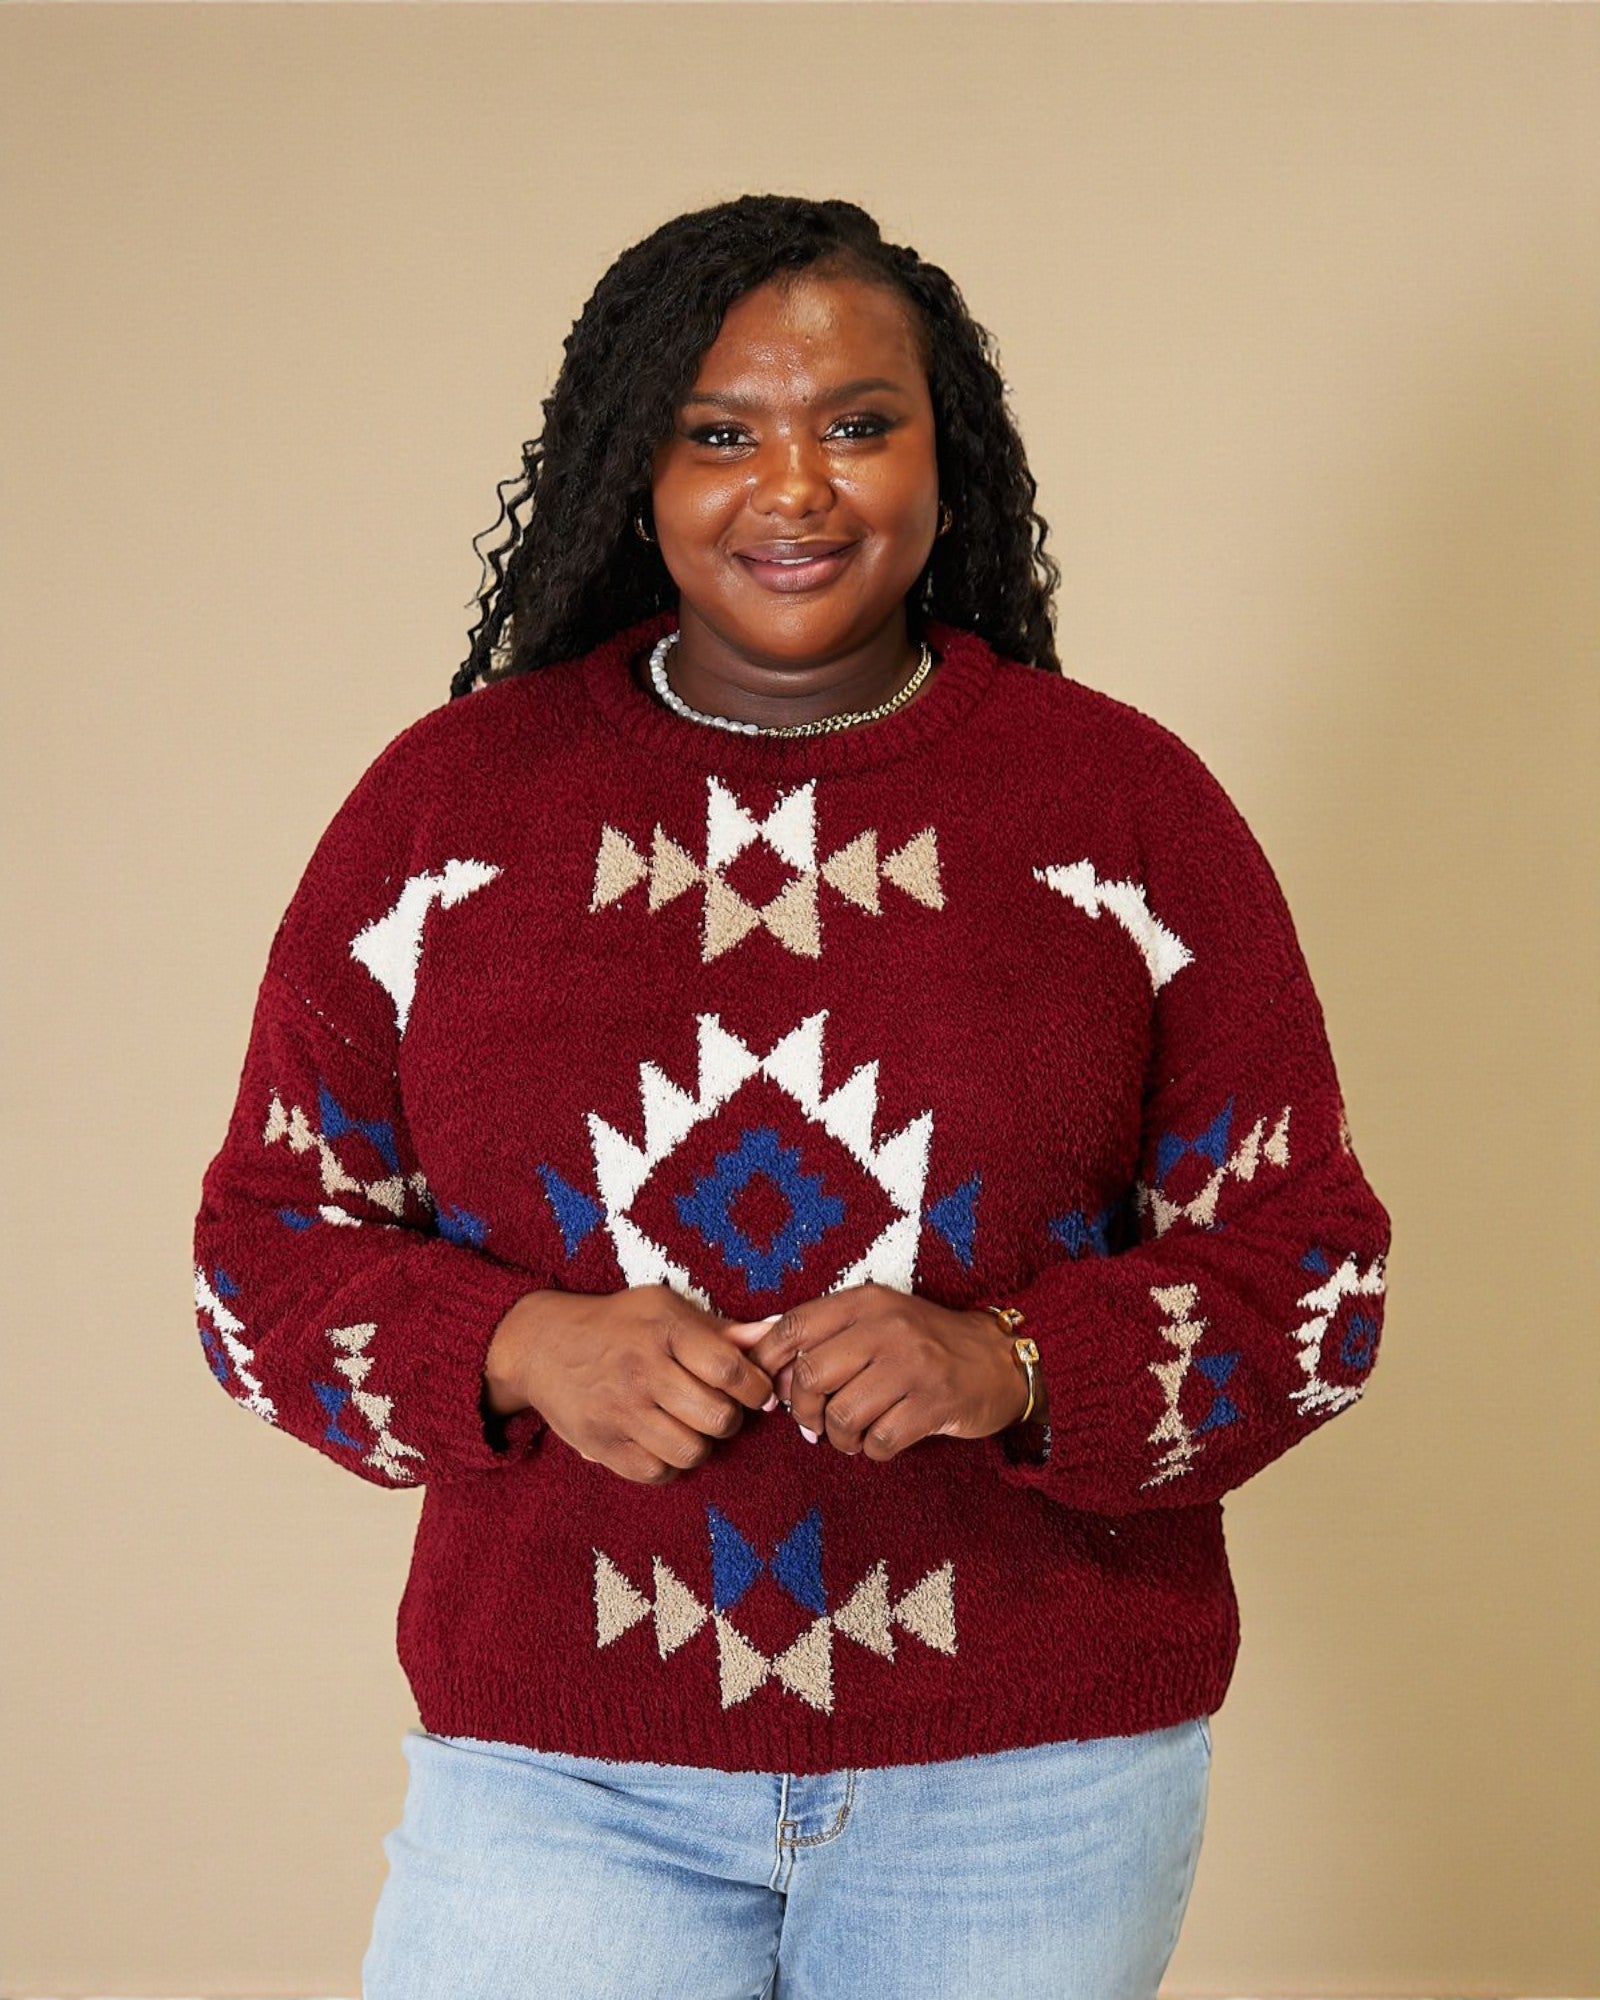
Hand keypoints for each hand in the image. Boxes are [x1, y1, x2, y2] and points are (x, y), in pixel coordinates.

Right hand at [485, 1286, 775, 1484]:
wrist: (542, 1344)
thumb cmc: (617, 1324)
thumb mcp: (665, 1309)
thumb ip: (721, 1329)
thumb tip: (774, 1334)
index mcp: (664, 1329)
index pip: (729, 1369)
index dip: (755, 1388)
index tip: (755, 1392)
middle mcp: (642, 1370)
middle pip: (717, 1417)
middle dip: (730, 1418)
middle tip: (717, 1408)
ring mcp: (620, 1411)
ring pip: (691, 1451)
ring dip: (701, 1443)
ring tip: (689, 1426)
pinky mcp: (602, 1444)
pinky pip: (657, 1473)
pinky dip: (669, 1464)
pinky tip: (662, 1442)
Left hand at [726, 1284, 1035, 1461]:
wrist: (999, 1360)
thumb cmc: (923, 1343)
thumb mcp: (874, 1319)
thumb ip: (819, 1330)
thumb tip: (750, 1344)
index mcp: (865, 1301)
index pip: (793, 1327)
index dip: (768, 1365)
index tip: (770, 1391)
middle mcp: (886, 1327)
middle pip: (810, 1376)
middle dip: (801, 1410)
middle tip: (811, 1423)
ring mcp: (912, 1365)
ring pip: (842, 1413)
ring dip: (837, 1436)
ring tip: (849, 1435)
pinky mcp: (934, 1403)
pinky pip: (878, 1441)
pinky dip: (870, 1451)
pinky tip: (879, 1442)